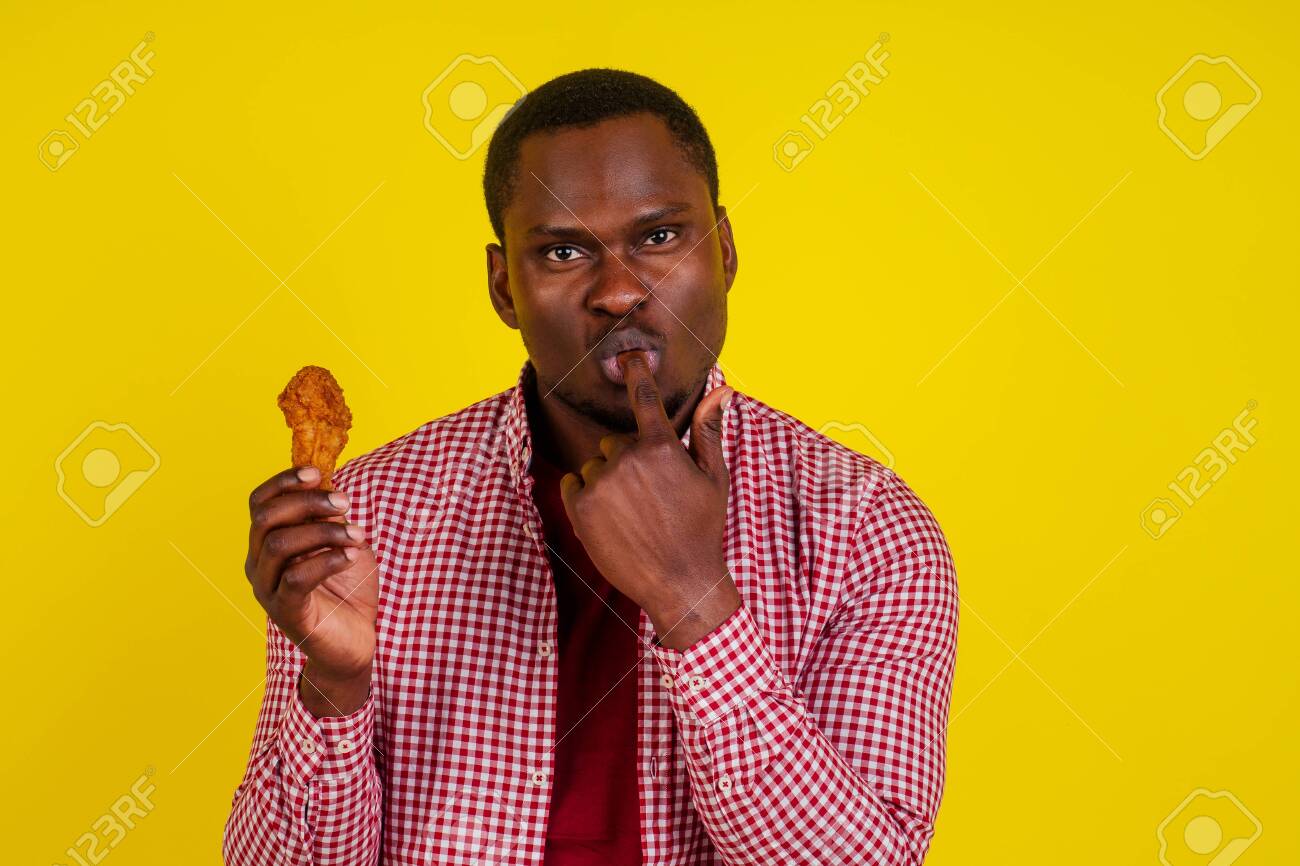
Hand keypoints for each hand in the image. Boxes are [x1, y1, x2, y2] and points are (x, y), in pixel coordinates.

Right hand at [245, 466, 378, 711]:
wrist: (355, 641)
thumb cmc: (348, 588)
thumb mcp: (342, 541)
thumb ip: (331, 515)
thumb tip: (331, 483)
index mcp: (268, 542)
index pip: (259, 502)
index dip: (284, 481)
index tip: (317, 473)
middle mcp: (259, 564)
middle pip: (266, 517)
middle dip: (308, 502)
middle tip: (346, 504)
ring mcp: (268, 589)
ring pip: (279, 543)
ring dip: (324, 531)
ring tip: (357, 535)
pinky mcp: (286, 611)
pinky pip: (296, 576)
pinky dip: (326, 559)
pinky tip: (350, 556)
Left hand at [560, 351, 739, 649]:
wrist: (679, 582)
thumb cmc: (701, 528)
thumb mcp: (713, 478)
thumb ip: (709, 430)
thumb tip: (722, 389)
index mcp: (662, 447)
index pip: (645, 398)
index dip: (637, 372)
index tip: (630, 355)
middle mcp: (627, 459)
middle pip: (617, 442)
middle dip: (630, 460)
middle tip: (652, 495)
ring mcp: (601, 483)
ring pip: (597, 464)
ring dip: (610, 480)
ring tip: (634, 513)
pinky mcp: (580, 506)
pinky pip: (575, 481)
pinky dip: (587, 494)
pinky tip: (611, 518)